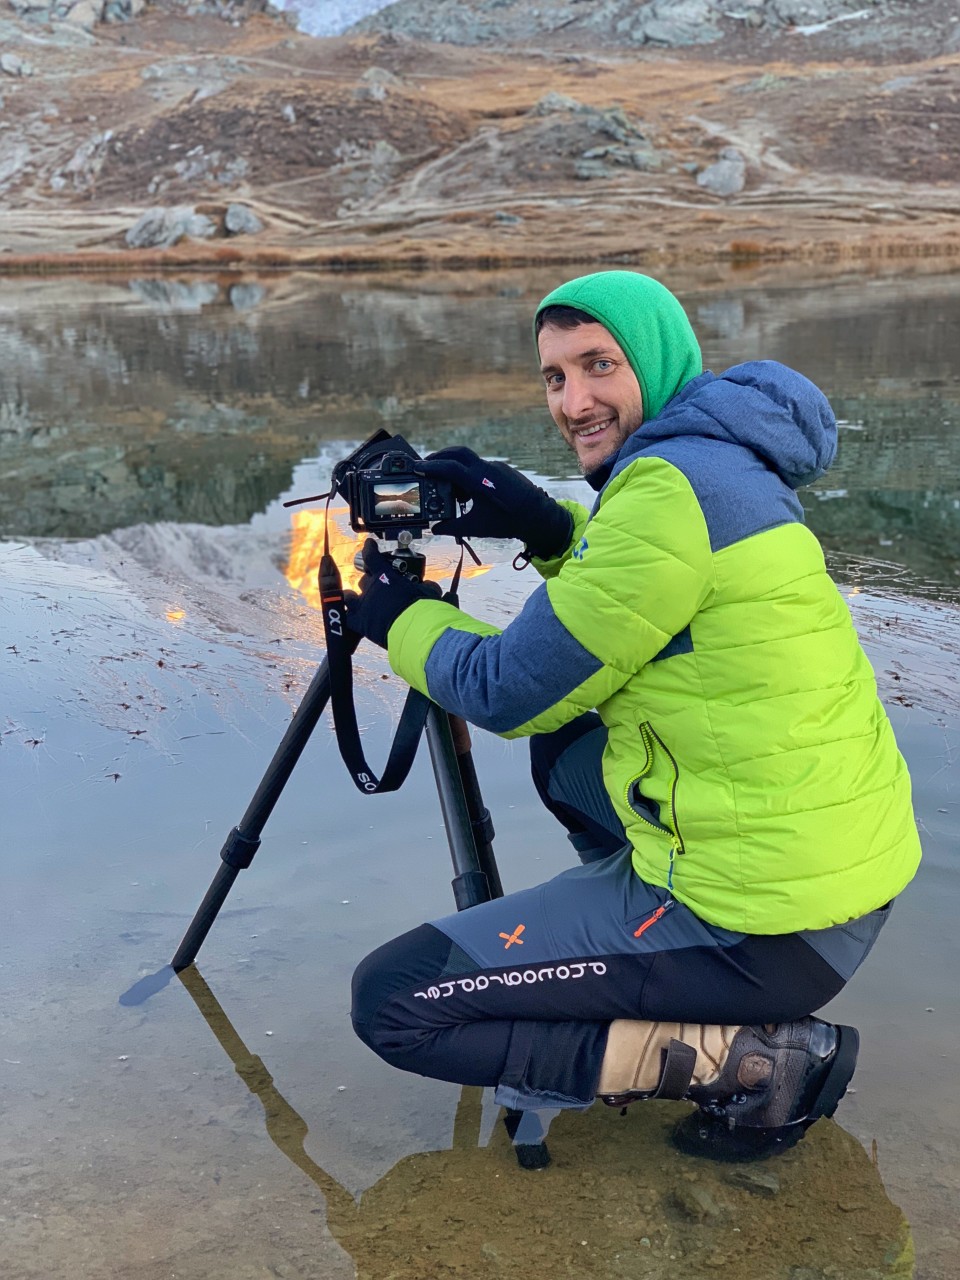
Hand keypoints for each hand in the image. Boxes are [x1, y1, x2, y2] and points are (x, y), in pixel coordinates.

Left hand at [343, 540, 442, 648]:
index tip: (369, 544)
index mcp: (385, 576)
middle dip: (370, 582)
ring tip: (358, 599)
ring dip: (353, 597)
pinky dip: (351, 617)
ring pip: (350, 596)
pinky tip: (354, 618)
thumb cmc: (423, 609)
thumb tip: (428, 585)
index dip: (369, 548)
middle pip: (364, 580)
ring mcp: (363, 605)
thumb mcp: (429, 592)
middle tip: (378, 587)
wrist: (415, 630)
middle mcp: (371, 588)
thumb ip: (426, 586)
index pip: (372, 556)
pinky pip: (348, 618)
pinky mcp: (360, 623)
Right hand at [415, 447, 572, 559]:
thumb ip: (453, 527)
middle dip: (440, 457)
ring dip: (454, 465)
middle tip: (426, 466)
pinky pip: (480, 466)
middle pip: (457, 452)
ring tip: (446, 483)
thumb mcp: (477, 527)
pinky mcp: (502, 470)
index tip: (417, 467)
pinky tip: (466, 490)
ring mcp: (496, 467)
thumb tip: (436, 528)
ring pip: (469, 459)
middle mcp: (487, 468)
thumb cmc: (508, 522)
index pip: (450, 467)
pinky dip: (468, 473)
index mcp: (479, 480)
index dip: (431, 467)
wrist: (539, 516)